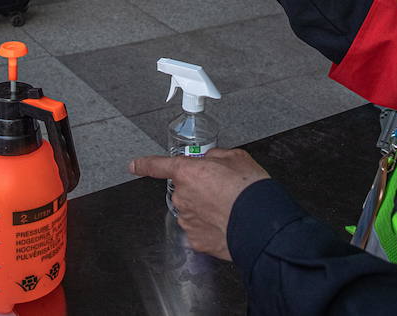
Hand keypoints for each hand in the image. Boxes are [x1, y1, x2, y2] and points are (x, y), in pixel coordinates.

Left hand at [129, 149, 270, 259]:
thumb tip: (211, 161)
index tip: (135, 165)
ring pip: (192, 210)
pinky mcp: (196, 240)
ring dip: (206, 208)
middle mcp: (183, 197)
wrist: (262, 224)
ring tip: (228, 208)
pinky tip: (226, 223)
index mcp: (188, 172)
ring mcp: (188, 220)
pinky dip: (210, 227)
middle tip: (223, 190)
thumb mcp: (236, 158)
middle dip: (199, 188)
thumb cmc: (250, 190)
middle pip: (185, 189)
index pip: (158, 166)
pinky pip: (199, 229)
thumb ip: (216, 156)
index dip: (145, 164)